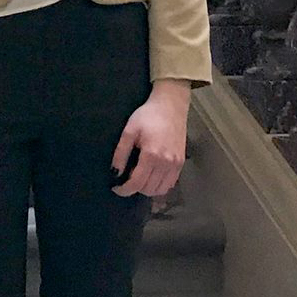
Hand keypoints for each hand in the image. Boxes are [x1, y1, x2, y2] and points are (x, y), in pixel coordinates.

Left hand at [112, 80, 189, 197]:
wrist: (170, 106)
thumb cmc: (147, 116)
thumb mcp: (129, 131)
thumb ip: (121, 153)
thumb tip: (115, 173)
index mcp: (152, 156)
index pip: (137, 183)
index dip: (124, 189)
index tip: (115, 188)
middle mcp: (166, 163)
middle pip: (149, 189)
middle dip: (134, 188)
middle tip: (125, 179)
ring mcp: (176, 164)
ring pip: (161, 189)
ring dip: (147, 189)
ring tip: (138, 178)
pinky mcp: (181, 163)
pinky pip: (170, 183)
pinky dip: (159, 185)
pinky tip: (151, 176)